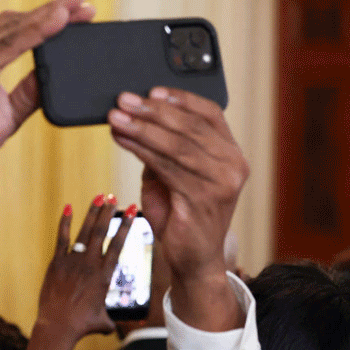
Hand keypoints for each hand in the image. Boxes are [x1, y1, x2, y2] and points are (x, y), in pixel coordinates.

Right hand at [0, 0, 95, 218]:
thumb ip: (28, 91)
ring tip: (80, 5)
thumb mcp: (7, 111)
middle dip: (53, 10)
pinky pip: (10, 44)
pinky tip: (59, 23)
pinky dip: (37, 32)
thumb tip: (55, 74)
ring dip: (50, 15)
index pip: (13, 28)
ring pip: (16, 27)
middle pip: (16, 20)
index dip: (44, 18)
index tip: (76, 12)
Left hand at [20, 196, 135, 349]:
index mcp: (105, 275)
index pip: (118, 244)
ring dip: (92, 213)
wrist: (58, 326)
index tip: (132, 210)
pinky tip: (68, 208)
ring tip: (99, 197)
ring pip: (84, 232)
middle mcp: (90, 265)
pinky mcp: (57, 263)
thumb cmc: (82, 326)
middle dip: (109, 212)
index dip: (126, 225)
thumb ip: (110, 320)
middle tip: (113, 197)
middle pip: (102, 232)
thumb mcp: (103, 322)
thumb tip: (114, 327)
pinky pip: (62, 239)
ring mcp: (73, 262)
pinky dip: (64, 222)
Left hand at [108, 87, 248, 330]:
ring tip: (117, 118)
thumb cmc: (180, 216)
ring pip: (176, 144)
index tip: (151, 90)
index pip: (210, 113)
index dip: (180, 98)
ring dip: (141, 128)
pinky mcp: (203, 198)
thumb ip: (163, 149)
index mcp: (230, 154)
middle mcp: (233, 165)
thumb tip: (135, 119)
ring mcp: (222, 182)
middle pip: (189, 126)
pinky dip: (140, 149)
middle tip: (123, 100)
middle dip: (151, 111)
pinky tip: (122, 139)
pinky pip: (165, 165)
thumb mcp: (172, 175)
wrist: (192, 259)